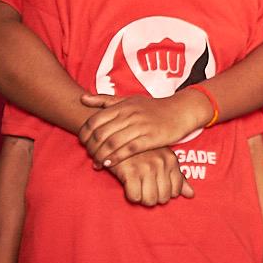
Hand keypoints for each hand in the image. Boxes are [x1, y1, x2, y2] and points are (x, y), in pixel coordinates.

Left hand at [79, 90, 208, 167]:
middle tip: (88, 155)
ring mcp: (141, 126)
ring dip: (100, 156)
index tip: (83, 143)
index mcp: (122, 105)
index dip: (84, 134)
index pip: (94, 120)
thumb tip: (82, 99)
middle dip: (91, 148)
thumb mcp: (130, 100)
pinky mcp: (151, 138)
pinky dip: (115, 158)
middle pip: (101, 134)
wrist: (181, 111)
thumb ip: (105, 100)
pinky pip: (128, 150)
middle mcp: (130, 115)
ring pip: (112, 143)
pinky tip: (109, 164)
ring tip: (96, 162)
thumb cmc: (153, 107)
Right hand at [107, 147, 194, 205]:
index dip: (164, 194)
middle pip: (163, 198)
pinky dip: (131, 195)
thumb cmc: (142, 152)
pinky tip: (128, 185)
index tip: (155, 187)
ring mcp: (146, 167)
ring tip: (137, 188)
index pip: (175, 191)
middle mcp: (161, 164)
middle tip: (144, 188)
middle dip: (153, 198)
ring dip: (142, 199)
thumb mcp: (163, 160)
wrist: (118, 139)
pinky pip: (135, 197)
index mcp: (171, 161)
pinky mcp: (130, 171)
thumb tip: (191, 195)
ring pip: (150, 200)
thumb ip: (178, 178)